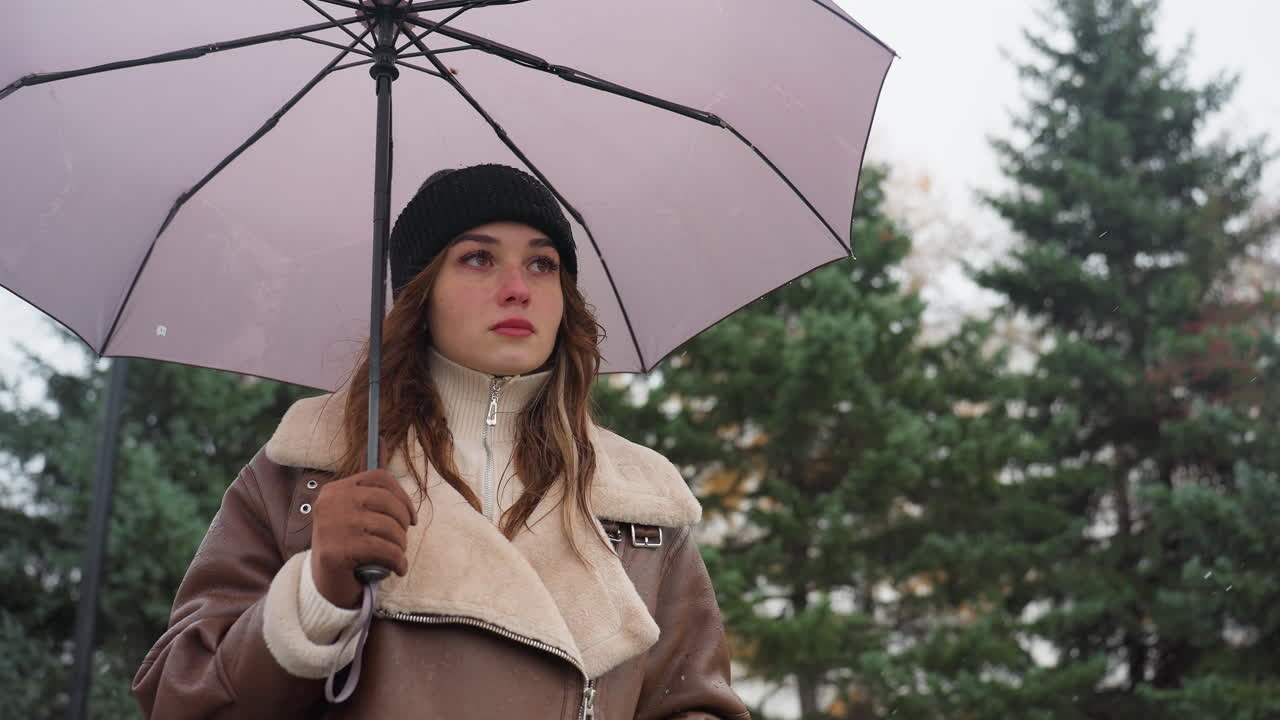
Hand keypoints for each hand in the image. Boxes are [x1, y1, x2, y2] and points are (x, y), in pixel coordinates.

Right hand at [309, 468, 417, 607]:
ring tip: (398, 554)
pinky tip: (399, 568)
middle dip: (403, 521)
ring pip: (389, 526)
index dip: (402, 496)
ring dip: (401, 544)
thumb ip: (371, 501)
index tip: (411, 516)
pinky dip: (398, 561)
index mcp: (334, 490)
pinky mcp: (338, 550)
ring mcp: (333, 525)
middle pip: (387, 500)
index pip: (379, 478)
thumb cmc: (344, 546)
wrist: (323, 584)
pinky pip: (385, 550)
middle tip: (402, 539)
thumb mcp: (352, 515)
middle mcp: (331, 502)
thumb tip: (405, 501)